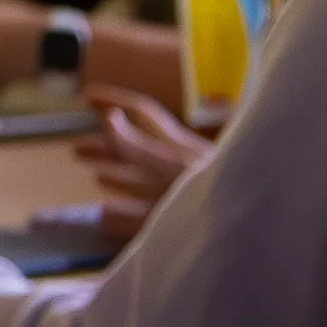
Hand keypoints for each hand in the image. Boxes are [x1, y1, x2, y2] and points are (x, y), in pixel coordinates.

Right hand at [74, 86, 211, 244]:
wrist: (251, 229)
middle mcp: (175, 164)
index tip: (85, 97)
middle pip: (135, 148)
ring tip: (94, 176)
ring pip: (141, 180)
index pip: (138, 114)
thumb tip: (108, 118)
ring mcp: (180, 192)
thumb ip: (136, 145)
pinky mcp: (181, 219)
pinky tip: (108, 215)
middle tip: (75, 150)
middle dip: (105, 146)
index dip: (112, 101)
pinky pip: (146, 213)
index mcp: (171, 145)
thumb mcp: (169, 165)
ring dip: (115, 175)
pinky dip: (123, 212)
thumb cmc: (213, 192)